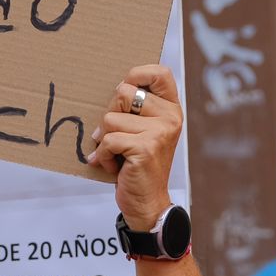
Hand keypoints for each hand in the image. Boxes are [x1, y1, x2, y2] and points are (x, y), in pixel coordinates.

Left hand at [85, 65, 181, 228]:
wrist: (148, 202)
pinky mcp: (145, 148)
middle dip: (109, 115)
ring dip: (104, 140)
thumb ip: (135, 108)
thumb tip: (114, 88)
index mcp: (171, 109)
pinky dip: (104, 156)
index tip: (125, 92)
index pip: (159, 72)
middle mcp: (170, 117)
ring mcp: (160, 132)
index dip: (136, 74)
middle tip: (115, 136)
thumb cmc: (139, 164)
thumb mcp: (144, 131)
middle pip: (122, 92)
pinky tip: (114, 166)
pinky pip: (108, 140)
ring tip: (117, 154)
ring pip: (110, 118)